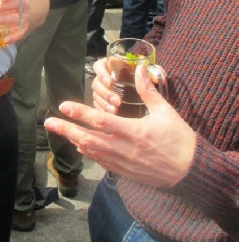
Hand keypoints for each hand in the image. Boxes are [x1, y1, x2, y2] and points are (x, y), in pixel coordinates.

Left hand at [0, 0, 29, 43]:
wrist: (17, 11)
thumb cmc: (1, 0)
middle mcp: (23, 4)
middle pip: (16, 4)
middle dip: (3, 7)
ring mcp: (24, 16)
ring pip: (17, 18)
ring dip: (4, 20)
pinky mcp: (23, 28)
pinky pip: (20, 33)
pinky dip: (14, 36)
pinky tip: (6, 39)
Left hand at [45, 64, 195, 187]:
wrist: (192, 173)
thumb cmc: (180, 140)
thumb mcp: (166, 112)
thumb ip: (148, 90)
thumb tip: (140, 68)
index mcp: (134, 132)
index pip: (100, 120)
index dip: (80, 112)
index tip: (63, 106)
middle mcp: (124, 149)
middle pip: (88, 139)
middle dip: (66, 130)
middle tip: (48, 122)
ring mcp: (123, 163)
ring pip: (92, 152)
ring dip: (74, 140)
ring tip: (60, 131)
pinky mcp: (125, 172)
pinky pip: (101, 162)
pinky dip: (89, 153)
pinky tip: (81, 146)